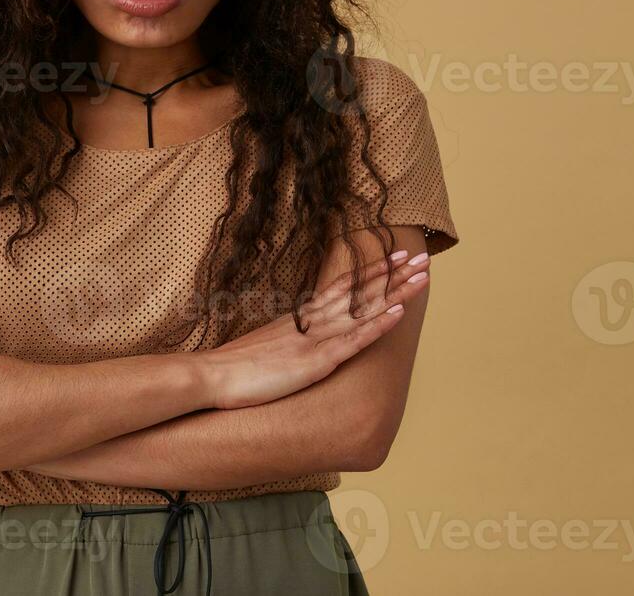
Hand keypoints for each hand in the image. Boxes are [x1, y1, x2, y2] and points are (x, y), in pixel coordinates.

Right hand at [195, 249, 430, 409]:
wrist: (210, 376)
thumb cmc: (233, 368)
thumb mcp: (265, 347)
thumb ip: (285, 338)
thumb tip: (296, 337)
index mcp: (301, 317)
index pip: (341, 286)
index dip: (370, 271)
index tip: (393, 258)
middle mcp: (312, 321)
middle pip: (359, 290)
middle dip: (393, 274)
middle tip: (422, 256)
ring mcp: (316, 339)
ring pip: (364, 309)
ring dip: (396, 291)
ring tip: (424, 275)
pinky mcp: (315, 360)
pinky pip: (354, 340)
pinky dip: (378, 324)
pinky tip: (399, 312)